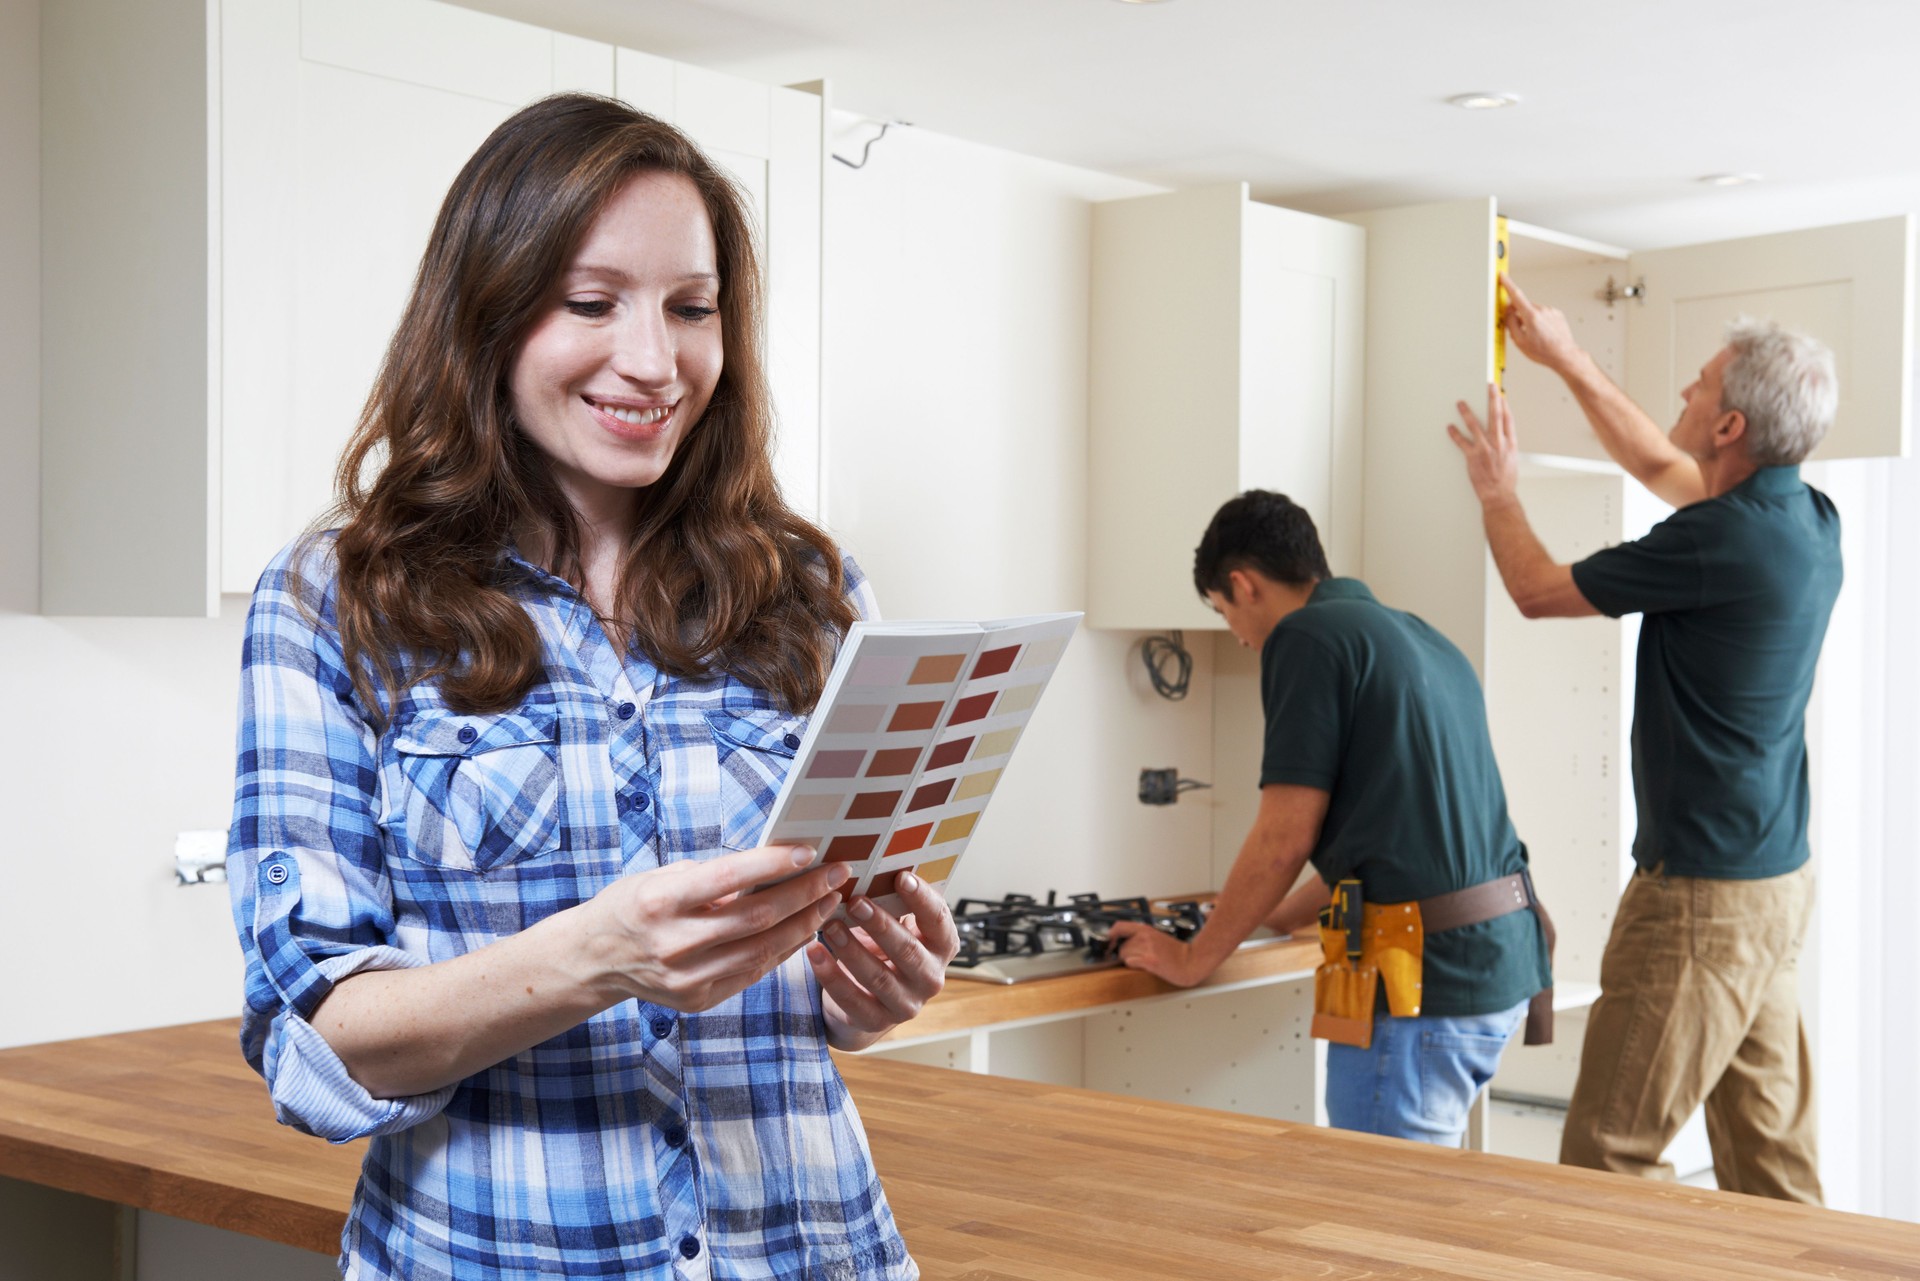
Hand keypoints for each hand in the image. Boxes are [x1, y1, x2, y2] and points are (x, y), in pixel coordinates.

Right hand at [584, 843, 848, 1012]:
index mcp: (660, 902)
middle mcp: (673, 943)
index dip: (772, 865)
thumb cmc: (633, 905)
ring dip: (805, 924)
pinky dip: (784, 950)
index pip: (728, 879)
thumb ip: (713, 878)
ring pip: (762, 951)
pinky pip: (753, 973)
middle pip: (756, 918)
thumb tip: (773, 866)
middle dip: (805, 894)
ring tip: (829, 900)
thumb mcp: (662, 877)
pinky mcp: (697, 1000)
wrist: (593, 960)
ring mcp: (686, 978)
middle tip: (837, 873)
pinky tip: (805, 929)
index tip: (809, 851)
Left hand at [807, 871, 959, 1050]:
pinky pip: (852, 1000)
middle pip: (909, 951)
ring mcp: (906, 1004)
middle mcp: (931, 977)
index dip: (922, 899)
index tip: (900, 876)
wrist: (869, 998)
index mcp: (942, 945)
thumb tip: (872, 859)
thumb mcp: (896, 923)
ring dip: (852, 950)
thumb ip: (894, 900)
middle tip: (856, 902)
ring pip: (879, 977)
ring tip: (829, 926)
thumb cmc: (884, 946)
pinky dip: (831, 976)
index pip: (939, 920)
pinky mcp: (876, 1021)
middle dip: (881, 925)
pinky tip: (813, 953)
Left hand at [1107, 921, 1209, 987]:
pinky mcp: (1149, 960)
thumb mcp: (1157, 937)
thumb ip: (1141, 936)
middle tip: (1137, 957)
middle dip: (1125, 953)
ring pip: (1124, 955)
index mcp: (1146, 929)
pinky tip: (1144, 966)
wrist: (1191, 961)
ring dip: (1129, 960)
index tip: (1109, 941)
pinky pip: (1130, 962)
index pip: (1119, 926)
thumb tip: (1126, 941)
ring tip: (1143, 962)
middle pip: (1121, 945)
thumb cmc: (1176, 952)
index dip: (1110, 934)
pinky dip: (1134, 965)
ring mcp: (1147, 948)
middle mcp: (1145, 937)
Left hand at [1447, 382, 1520, 507]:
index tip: (1501, 395)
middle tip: (1489, 386)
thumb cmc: (1505, 481)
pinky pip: (1462, 442)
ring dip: (1467, 413)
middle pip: (1495, 416)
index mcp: (1510, 444)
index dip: (1505, 406)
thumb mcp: (1512, 460)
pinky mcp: (1473, 457)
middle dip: (1492, 399)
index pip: (1509, 419)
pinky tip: (1450, 427)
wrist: (1499, 496)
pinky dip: (1455, 434)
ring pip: (1475, 426)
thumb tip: (1503, 438)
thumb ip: (1507, 447)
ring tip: (1460, 403)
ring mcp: (1485, 449)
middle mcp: (1499, 444)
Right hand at [1499, 273, 1585, 375]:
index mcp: (1531, 316)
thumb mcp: (1519, 341)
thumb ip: (1511, 323)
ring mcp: (1551, 311)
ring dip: (1530, 319)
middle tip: (1520, 331)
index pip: (1516, 295)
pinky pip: (1543, 314)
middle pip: (1523, 306)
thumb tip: (1508, 312)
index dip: (1507, 284)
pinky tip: (1542, 333)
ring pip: (1533, 311)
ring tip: (1534, 335)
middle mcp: (1542, 310)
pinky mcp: (1557, 314)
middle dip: (1519, 315)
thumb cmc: (1544, 352)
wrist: (1564, 355)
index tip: (1502, 276)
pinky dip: (1539, 321)